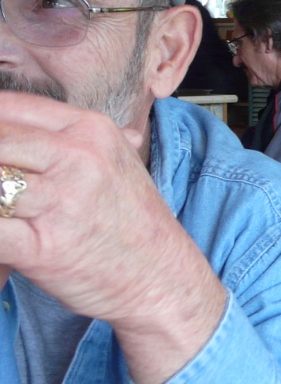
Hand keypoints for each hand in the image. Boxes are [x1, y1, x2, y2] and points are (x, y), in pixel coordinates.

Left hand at [0, 92, 225, 383]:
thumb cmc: (131, 221)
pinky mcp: (42, 247)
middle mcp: (79, 158)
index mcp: (92, 131)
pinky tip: (1, 227)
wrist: (162, 276)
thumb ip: (70, 138)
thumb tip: (16, 121)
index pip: (11, 108)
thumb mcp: (115, 161)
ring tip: (2, 203)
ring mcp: (61, 202)